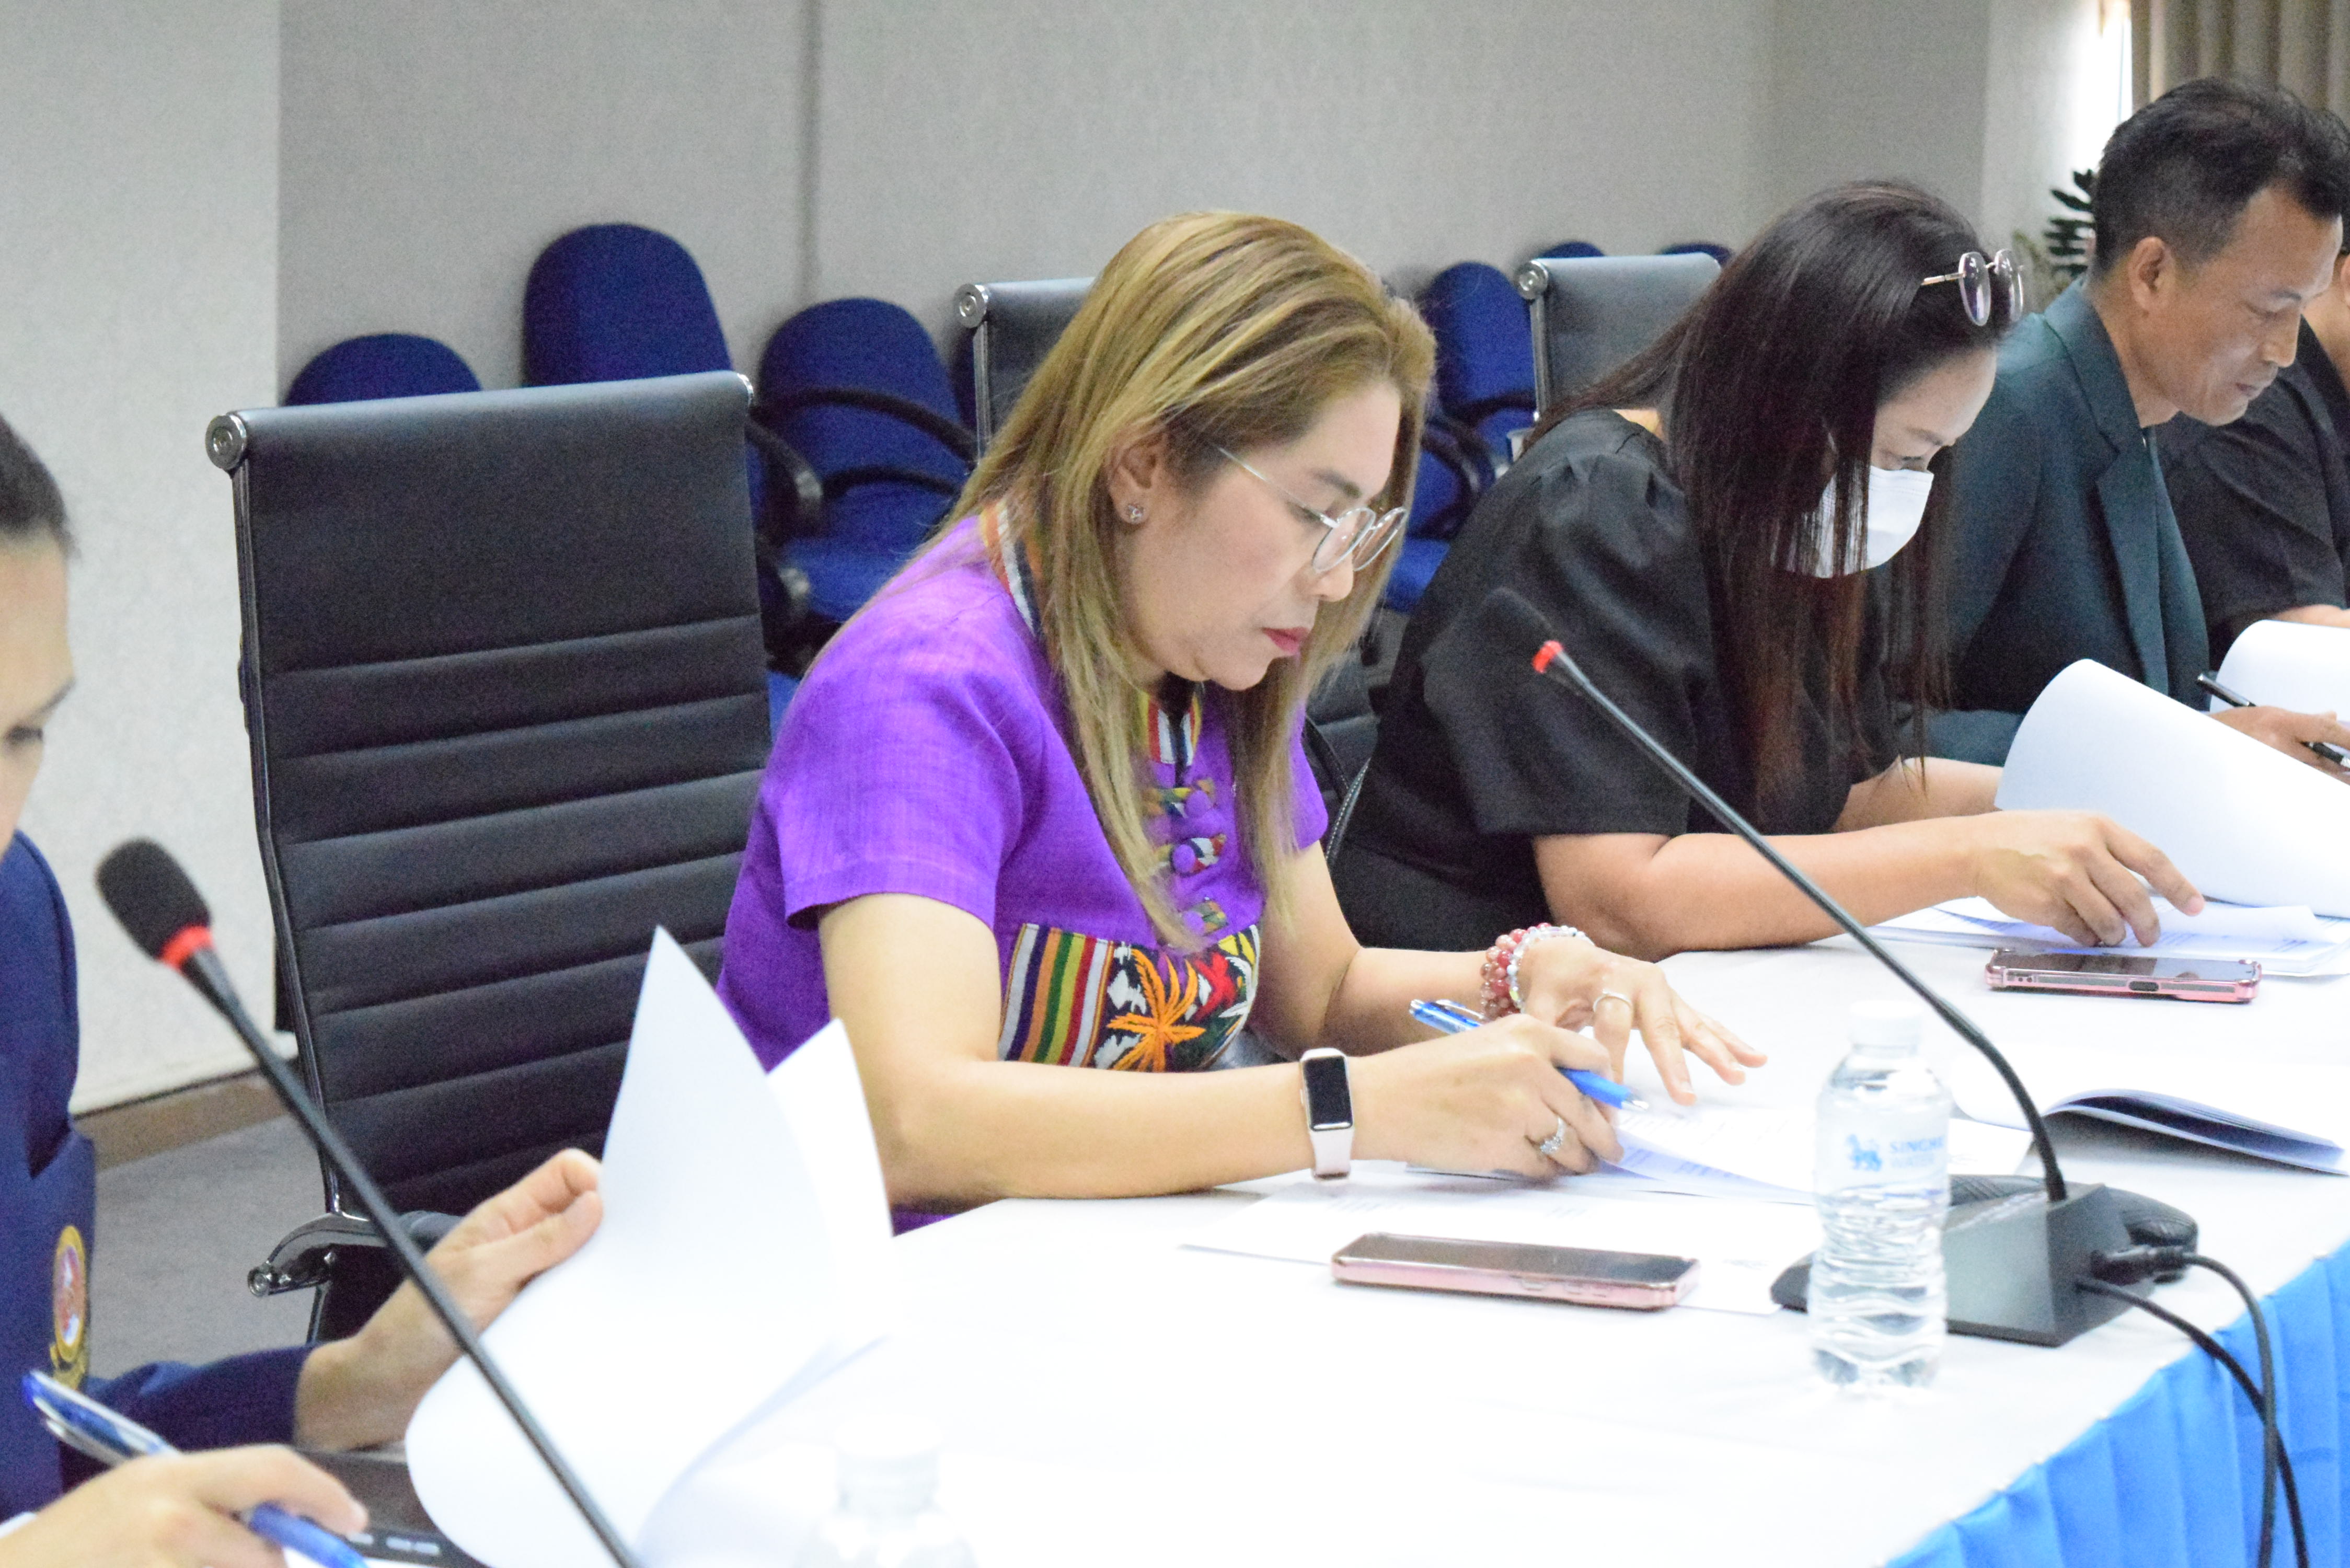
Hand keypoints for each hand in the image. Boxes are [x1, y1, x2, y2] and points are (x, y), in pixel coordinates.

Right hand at [0, 1446, 361, 1567]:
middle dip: (273, 1565)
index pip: (273, 1472)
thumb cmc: (82, 1536)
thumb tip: (290, 1522)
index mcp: (173, 1477)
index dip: (324, 1496)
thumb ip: (215, 1501)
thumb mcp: (145, 1493)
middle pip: (265, 1553)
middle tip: (257, 1562)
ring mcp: (155, 1565)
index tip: (353, 1521)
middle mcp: (170, 1520)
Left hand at [294, 1148, 601, 1450]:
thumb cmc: (413, 1325)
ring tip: (597, 1290)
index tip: (616, 1211)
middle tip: (618, 1253)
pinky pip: (576, 1304)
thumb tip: (594, 1206)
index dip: (596, 1182)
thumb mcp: (479, 1274)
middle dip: (606, 1230)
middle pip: (584, 1217)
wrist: (388, 1389)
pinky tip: (586, 1320)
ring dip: (596, 1275)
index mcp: (506, 1217)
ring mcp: (532, 1282)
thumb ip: (539, 1240)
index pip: (566, 1174)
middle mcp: (524, 1245)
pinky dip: (587, 1309)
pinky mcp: (537, 1320)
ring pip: (585, 1262)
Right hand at [1352, 1014, 1621, 1176]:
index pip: (1595, 1059)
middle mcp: (1530, 1066)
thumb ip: (1536, 1060)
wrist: (1380, 1100)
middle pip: (1589, 1109)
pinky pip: (1543, 1165)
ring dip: (1579, 1159)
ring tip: (1580, 1164)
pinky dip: (1548, 1171)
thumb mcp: (1489, 1044)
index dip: (1607, 1090)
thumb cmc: (1428, 1073)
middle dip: (1603, 1136)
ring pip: (1571, 1143)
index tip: (1608, 1107)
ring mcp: (1518, 1108)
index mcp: (1528, 1033)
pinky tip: (1545, 1169)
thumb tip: (1581, 1095)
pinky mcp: (1503, 1146)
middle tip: (1610, 1150)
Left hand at [1511, 933, 1764, 1104]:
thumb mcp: (1540, 1004)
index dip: (1611, 1064)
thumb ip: (1547, 1038)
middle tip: (1686, 1097)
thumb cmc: (1554, 984)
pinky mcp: (1674, 1002)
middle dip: (1673, 1064)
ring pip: (1692, 1024)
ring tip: (1739, 1075)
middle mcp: (1641, 981)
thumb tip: (1558, 1080)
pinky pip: (1704, 1022)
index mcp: (1606, 979)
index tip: (1613, 1101)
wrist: (1565, 955)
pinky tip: (1754, 1057)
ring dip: (1716, 1052)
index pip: (1610, 1027)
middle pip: (1659, 1026)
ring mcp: (1663, 991)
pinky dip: (1729, 1040)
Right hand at [1964, 810, 2200, 946]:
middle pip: (2134, 896)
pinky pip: (2079, 929)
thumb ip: (2108, 851)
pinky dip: (2086, 936)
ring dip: (2115, 933)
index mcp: (2096, 827)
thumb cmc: (2025, 838)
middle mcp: (2083, 849)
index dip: (2179, 886)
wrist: (1975, 848)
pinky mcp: (2046, 902)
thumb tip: (2143, 890)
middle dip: (2148, 923)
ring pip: (2109, 918)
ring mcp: (2064, 877)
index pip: (2152, 859)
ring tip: (2111, 936)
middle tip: (2150, 935)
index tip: (2195, 906)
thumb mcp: (2072, 828)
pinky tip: (2082, 932)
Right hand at [2210, 704, 2349, 780]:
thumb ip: (2304, 719)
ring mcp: (2270, 768)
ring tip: (2342, 777)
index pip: (2325, 731)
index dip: (2349, 738)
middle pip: (2324, 761)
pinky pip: (2296, 785)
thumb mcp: (2270, 714)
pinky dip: (2310, 784)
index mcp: (2279, 725)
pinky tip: (2319, 785)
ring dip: (2330, 778)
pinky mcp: (2265, 784)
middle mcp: (2276, 748)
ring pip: (2313, 777)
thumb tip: (2332, 718)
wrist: (2202, 746)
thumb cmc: (2234, 727)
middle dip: (2343, 767)